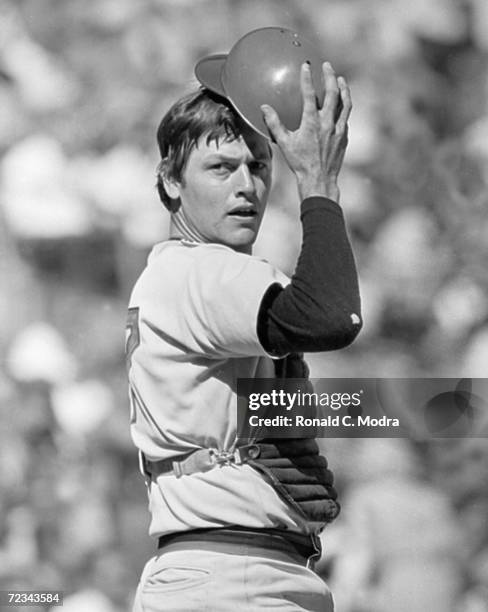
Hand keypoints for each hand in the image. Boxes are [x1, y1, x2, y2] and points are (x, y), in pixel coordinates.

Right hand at [261, 61, 350, 202]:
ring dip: (343, 89)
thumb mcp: (284, 144)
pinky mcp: (344, 138)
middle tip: (327, 66)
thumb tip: (264, 108)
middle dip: (330, 77)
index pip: (310, 94)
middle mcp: (328, 123)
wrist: (319, 180)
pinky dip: (344, 108)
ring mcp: (339, 130)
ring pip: (345, 103)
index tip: (306, 66)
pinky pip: (346, 118)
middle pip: (332, 93)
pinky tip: (342, 106)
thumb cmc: (300, 164)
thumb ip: (274, 124)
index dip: (307, 78)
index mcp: (312, 123)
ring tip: (341, 80)